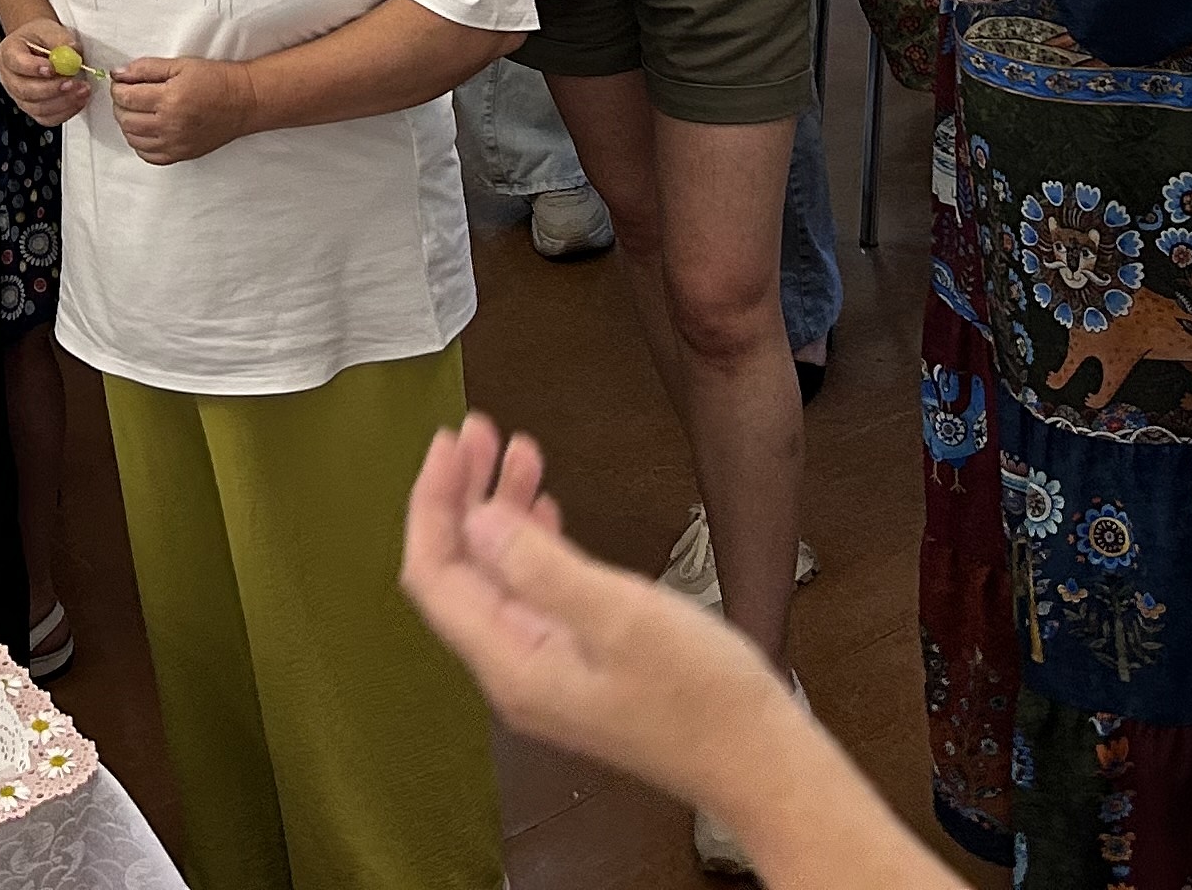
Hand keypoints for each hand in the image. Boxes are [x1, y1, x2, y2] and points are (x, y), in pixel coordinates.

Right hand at [0, 14, 96, 125]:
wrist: (37, 46)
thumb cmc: (38, 39)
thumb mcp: (48, 29)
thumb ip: (60, 39)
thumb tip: (72, 51)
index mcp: (9, 53)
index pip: (17, 63)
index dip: (35, 68)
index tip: (54, 67)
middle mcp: (10, 78)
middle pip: (26, 91)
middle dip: (52, 89)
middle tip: (72, 81)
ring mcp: (20, 97)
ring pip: (37, 108)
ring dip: (62, 102)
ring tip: (81, 90)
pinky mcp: (33, 109)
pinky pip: (47, 119)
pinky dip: (65, 113)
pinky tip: (78, 101)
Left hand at [107, 55, 255, 164]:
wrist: (243, 101)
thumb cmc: (215, 80)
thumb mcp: (180, 65)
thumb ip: (146, 68)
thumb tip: (119, 73)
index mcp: (169, 98)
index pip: (126, 97)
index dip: (117, 88)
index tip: (120, 82)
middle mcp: (169, 124)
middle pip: (125, 119)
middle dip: (119, 105)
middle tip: (126, 95)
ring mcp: (175, 143)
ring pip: (133, 139)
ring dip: (127, 124)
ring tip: (136, 111)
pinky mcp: (181, 154)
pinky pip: (148, 156)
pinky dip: (140, 143)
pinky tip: (146, 130)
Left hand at [399, 417, 812, 825]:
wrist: (759, 763)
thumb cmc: (699, 692)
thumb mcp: (621, 617)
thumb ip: (542, 568)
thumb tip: (473, 520)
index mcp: (510, 663)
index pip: (434, 576)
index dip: (432, 503)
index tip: (451, 439)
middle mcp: (514, 670)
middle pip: (460, 572)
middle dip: (462, 496)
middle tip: (483, 429)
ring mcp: (545, 669)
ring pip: (497, 576)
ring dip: (500, 511)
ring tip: (521, 448)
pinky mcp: (576, 664)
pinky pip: (531, 592)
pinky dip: (532, 541)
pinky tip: (544, 506)